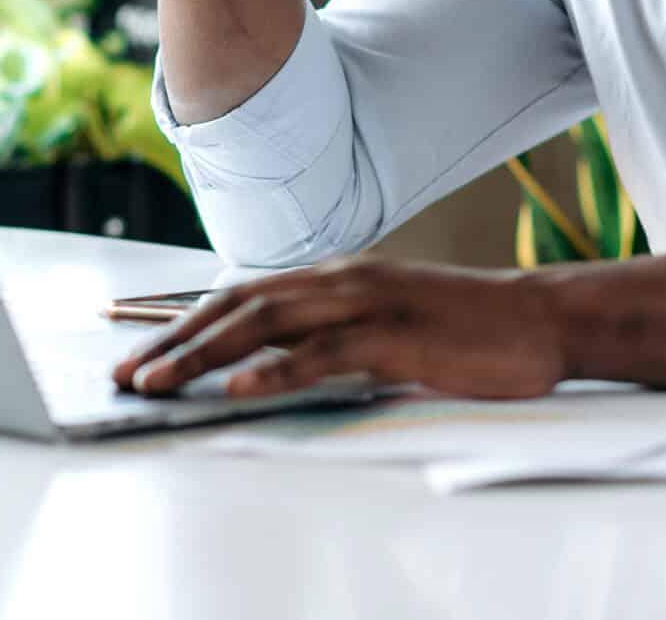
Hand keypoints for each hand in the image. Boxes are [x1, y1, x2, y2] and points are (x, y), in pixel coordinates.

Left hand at [110, 257, 565, 399]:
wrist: (541, 318)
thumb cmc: (467, 328)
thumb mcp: (387, 321)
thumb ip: (335, 331)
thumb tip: (275, 360)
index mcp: (336, 276)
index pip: (242, 294)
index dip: (182, 318)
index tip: (135, 344)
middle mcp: (340, 279)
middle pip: (237, 306)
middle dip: (172, 341)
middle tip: (124, 373)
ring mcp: (366, 304)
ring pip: (264, 325)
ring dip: (201, 355)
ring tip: (156, 382)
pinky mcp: (393, 338)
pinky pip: (321, 355)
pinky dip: (273, 372)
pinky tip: (236, 390)